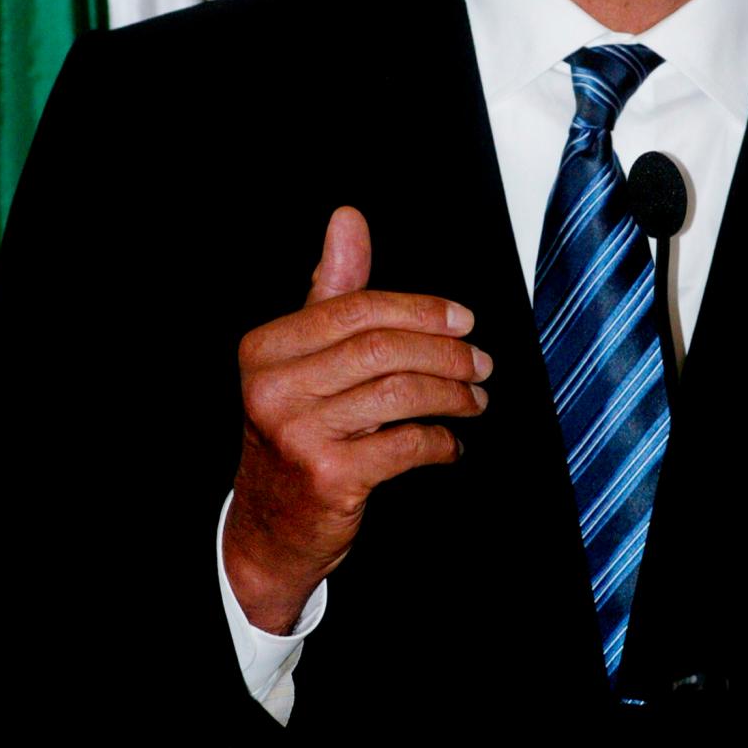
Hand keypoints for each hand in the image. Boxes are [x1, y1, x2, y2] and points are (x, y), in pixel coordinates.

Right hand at [223, 206, 490, 632]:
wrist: (268, 530)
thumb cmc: (296, 429)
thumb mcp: (303, 357)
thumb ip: (332, 288)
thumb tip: (349, 217)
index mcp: (265, 349)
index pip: (357, 310)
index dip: (420, 310)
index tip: (463, 320)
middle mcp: (273, 388)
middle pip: (382, 349)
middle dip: (445, 351)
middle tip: (482, 361)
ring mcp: (298, 434)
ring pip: (399, 393)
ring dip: (452, 393)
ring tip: (476, 398)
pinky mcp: (329, 477)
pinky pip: (406, 445)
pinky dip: (440, 442)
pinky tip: (451, 444)